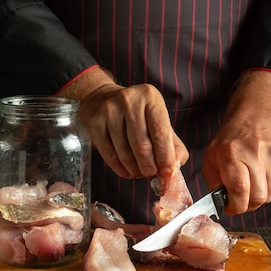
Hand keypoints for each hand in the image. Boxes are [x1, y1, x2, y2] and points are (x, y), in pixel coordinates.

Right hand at [59, 67, 187, 178]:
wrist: (101, 97)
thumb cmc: (134, 112)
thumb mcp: (156, 119)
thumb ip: (172, 143)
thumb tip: (176, 166)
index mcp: (149, 96)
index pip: (160, 132)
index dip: (165, 156)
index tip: (167, 173)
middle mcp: (129, 101)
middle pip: (142, 145)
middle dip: (149, 166)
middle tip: (151, 175)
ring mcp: (109, 111)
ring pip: (125, 152)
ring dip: (134, 169)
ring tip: (139, 172)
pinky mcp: (94, 123)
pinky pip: (109, 154)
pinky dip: (120, 168)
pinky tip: (127, 171)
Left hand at [202, 70, 270, 213]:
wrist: (254, 120)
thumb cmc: (229, 141)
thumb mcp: (210, 159)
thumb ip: (213, 184)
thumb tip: (222, 204)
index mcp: (232, 154)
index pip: (239, 189)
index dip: (235, 206)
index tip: (230, 208)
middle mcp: (256, 154)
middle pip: (258, 197)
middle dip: (248, 205)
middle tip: (241, 199)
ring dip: (259, 197)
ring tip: (250, 184)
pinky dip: (270, 189)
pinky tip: (261, 177)